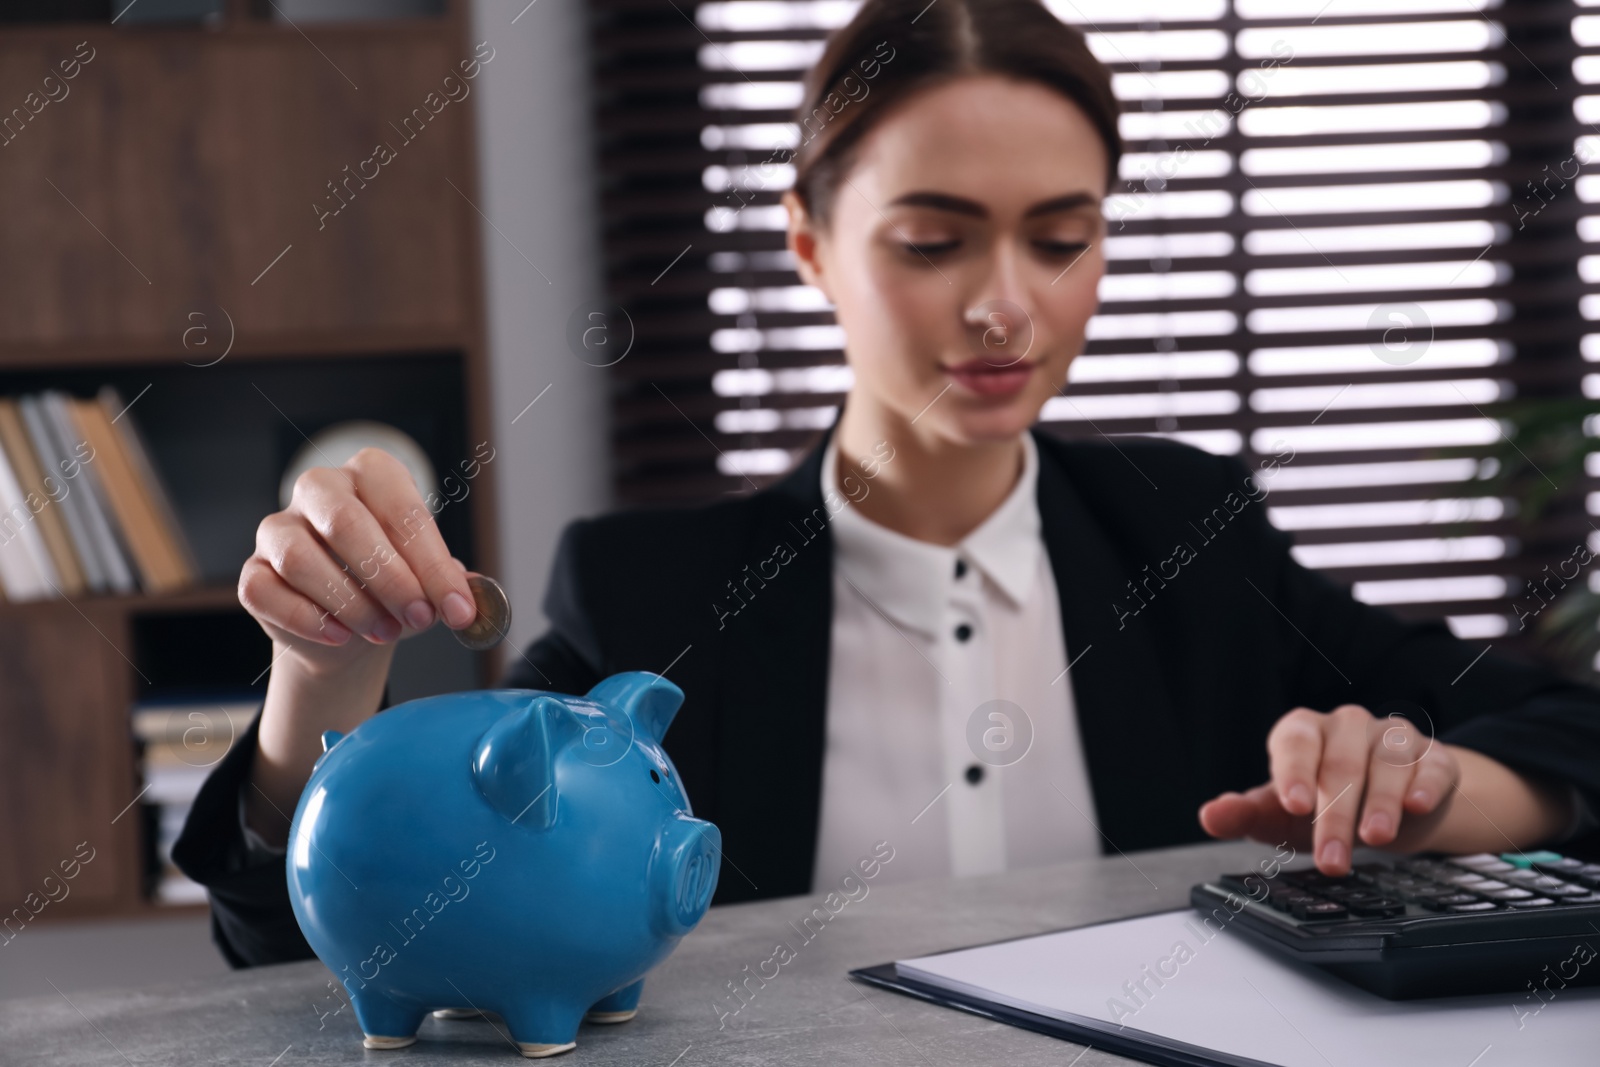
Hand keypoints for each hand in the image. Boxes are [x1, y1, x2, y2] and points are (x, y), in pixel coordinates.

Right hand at [238, 447, 477, 672]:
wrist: (349, 630)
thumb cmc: (394, 590)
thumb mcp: (428, 582)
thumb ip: (447, 585)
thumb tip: (467, 600)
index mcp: (373, 474)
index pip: (402, 511)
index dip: (433, 564)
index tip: (458, 608)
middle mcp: (320, 489)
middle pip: (345, 523)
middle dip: (390, 578)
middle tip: (419, 617)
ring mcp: (278, 528)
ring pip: (301, 558)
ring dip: (350, 603)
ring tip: (385, 632)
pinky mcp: (253, 571)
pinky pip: (265, 591)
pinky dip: (307, 619)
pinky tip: (340, 637)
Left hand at [1197, 704, 1459, 874]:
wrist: (1389, 807)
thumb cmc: (1323, 804)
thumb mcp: (1281, 813)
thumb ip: (1244, 814)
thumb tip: (1210, 817)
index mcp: (1304, 732)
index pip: (1295, 741)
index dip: (1294, 771)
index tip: (1295, 805)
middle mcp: (1347, 726)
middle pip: (1341, 764)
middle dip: (1335, 815)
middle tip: (1331, 857)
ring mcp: (1392, 738)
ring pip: (1387, 764)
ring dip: (1382, 803)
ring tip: (1374, 839)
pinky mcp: (1434, 758)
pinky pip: (1432, 766)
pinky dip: (1426, 786)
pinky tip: (1418, 807)